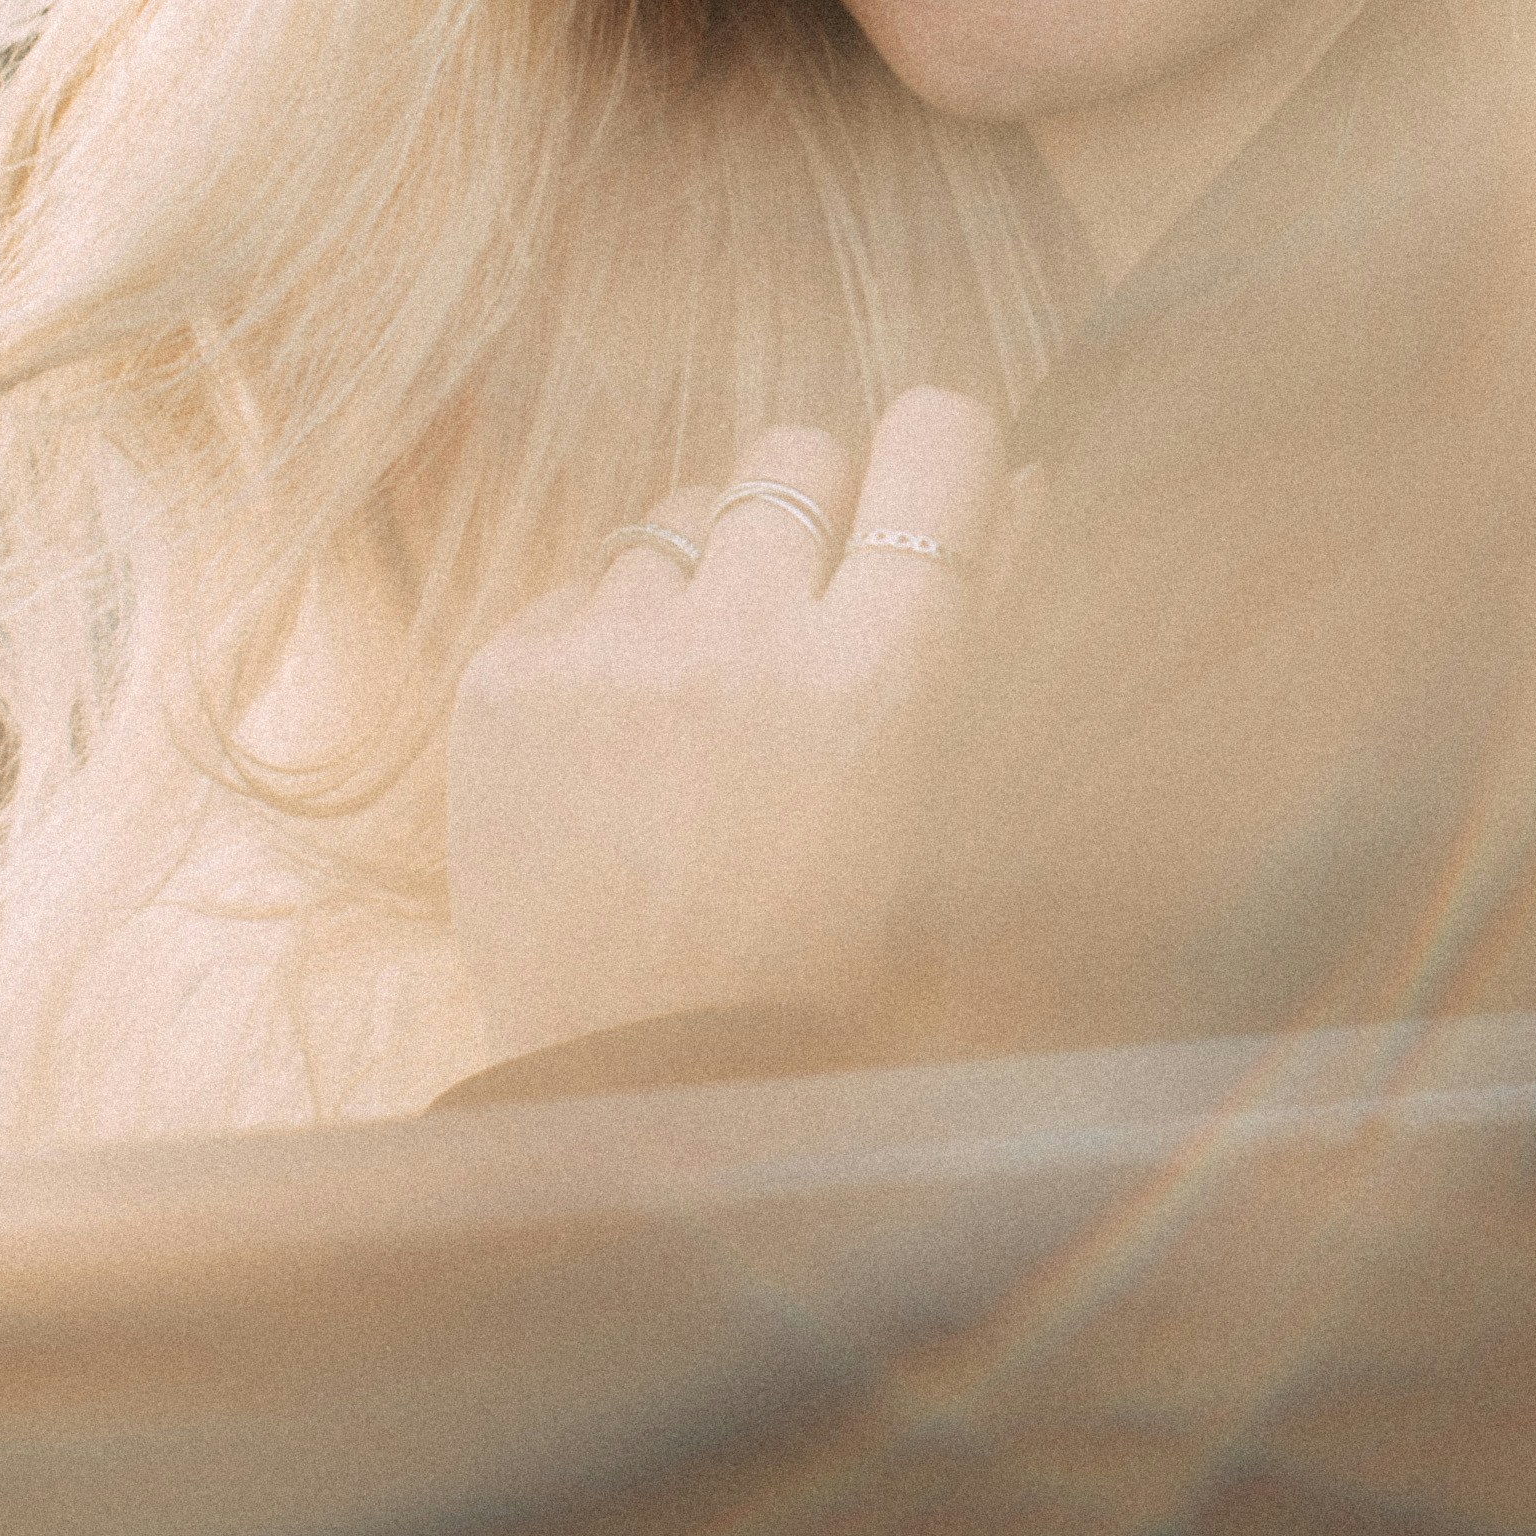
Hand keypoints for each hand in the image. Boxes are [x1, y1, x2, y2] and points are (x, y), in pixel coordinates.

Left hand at [445, 386, 1005, 1070]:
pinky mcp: (506, 678)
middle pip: (799, 449)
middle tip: (817, 613)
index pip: (935, 436)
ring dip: (712, 572)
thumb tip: (1029, 478)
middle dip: (819, 511)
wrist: (644, 1099)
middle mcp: (743, 637)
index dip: (941, 460)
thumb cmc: (840, 972)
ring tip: (717, 698)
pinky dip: (615, 637)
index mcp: (885, 676)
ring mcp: (609, 653)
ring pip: (685, 506)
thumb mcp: (953, 812)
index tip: (931, 504)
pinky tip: (633, 747)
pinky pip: (587, 581)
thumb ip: (998, 634)